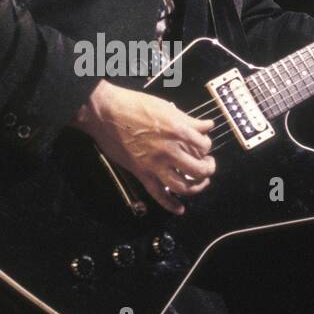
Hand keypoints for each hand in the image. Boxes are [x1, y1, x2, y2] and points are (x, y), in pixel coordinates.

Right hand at [71, 79, 215, 214]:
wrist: (105, 112)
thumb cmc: (133, 105)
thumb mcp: (165, 108)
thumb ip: (189, 120)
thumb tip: (207, 125)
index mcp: (177, 131)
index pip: (204, 146)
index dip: (207, 146)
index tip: (203, 145)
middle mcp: (169, 150)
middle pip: (199, 169)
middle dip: (208, 169)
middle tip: (208, 165)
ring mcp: (155, 164)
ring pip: (183, 186)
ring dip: (196, 187)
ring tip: (200, 182)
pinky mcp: (142, 173)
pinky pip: (159, 195)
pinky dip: (171, 205)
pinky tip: (180, 209)